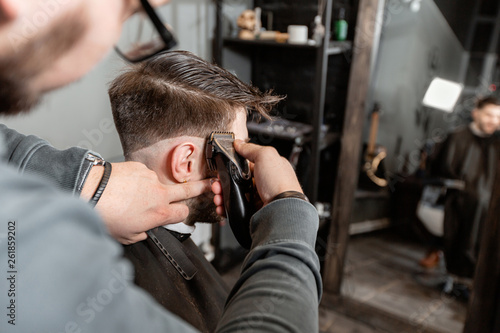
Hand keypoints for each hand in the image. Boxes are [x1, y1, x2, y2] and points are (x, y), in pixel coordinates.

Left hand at [83, 161, 211, 243]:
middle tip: (210, 184)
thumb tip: (143, 230)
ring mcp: (150, 178)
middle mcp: (159, 194)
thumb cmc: (105, 215)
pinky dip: (135, 180)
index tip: (176, 214)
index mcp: (159, 214)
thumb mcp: (125, 236)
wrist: (88, 190)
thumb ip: (141, 233)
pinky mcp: (138, 166)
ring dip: (148, 189)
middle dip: (202, 187)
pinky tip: (122, 186)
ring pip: (157, 184)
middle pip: (188, 190)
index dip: (179, 215)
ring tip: (128, 195)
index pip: (183, 213)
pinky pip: (141, 175)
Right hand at [212, 140, 302, 209]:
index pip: (246, 164)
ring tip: (218, 196)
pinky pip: (236, 207)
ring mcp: (259, 198)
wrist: (281, 209)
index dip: (233, 166)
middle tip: (217, 184)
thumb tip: (239, 143)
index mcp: (269, 168)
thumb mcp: (266, 156)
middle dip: (223, 182)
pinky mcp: (254, 210)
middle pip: (238, 180)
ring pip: (235, 194)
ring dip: (222, 195)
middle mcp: (265, 183)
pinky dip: (226, 207)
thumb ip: (251, 149)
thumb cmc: (280, 183)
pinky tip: (222, 206)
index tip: (223, 168)